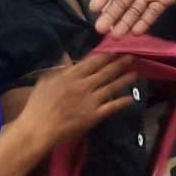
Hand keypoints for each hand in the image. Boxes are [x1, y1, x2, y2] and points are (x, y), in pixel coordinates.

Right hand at [19, 54, 136, 148]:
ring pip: (112, 87)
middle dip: (120, 63)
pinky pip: (111, 107)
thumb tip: (65, 53)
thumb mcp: (46, 78)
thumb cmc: (39, 103)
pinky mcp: (94, 116)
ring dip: (124, 80)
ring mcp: (90, 100)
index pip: (93, 61)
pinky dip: (122, 102)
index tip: (116, 48)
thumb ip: (59, 66)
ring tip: (136, 73)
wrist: (40, 127)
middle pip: (106, 72)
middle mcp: (84, 85)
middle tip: (132, 56)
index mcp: (72, 75)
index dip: (106, 55)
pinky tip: (132, 98)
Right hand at [90, 0, 175, 37]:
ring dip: (125, 23)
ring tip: (116, 35)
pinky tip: (136, 32)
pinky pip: (152, 13)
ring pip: (134, 11)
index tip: (94, 8)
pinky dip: (145, 22)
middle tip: (100, 29)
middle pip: (120, 3)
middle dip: (111, 15)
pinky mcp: (162, 1)